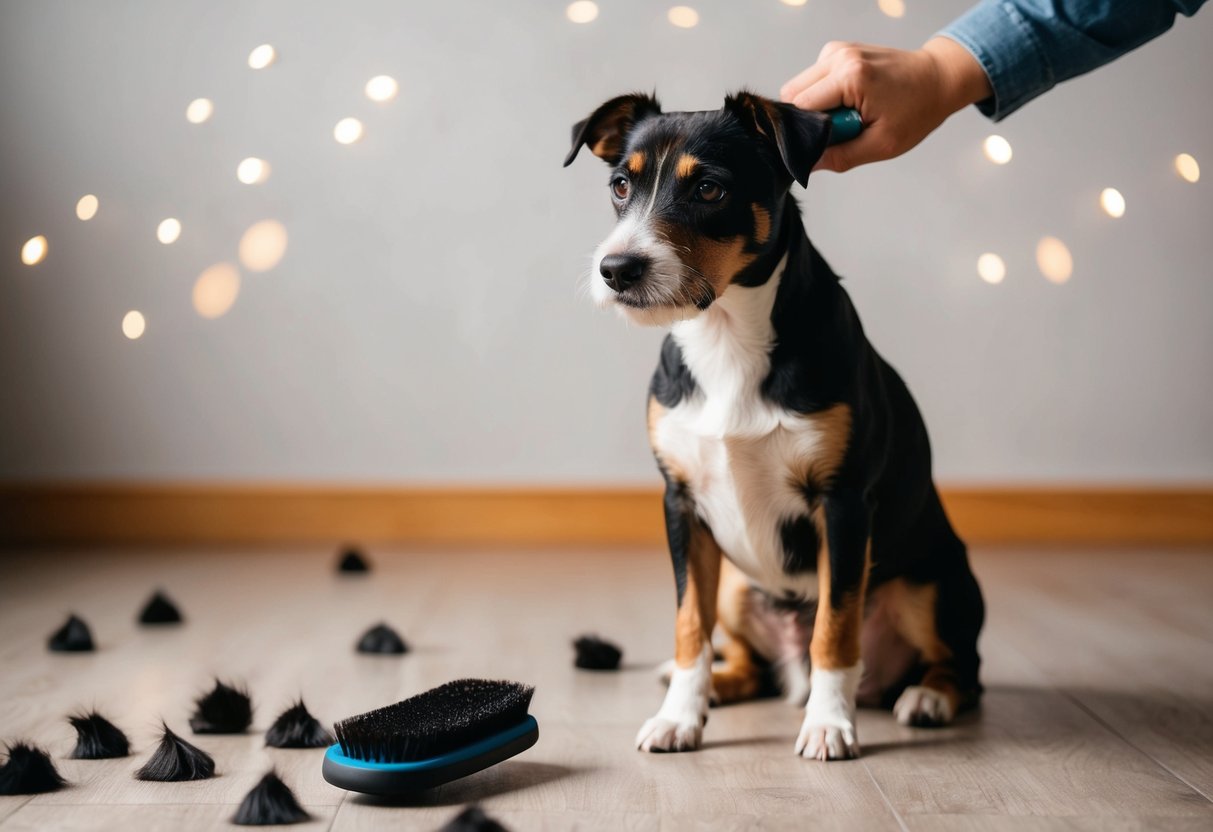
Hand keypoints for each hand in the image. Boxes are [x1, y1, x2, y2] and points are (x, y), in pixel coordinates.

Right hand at [780, 36, 991, 172]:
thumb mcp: (882, 144)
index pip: (798, 108)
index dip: (803, 131)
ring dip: (815, 106)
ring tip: (848, 114)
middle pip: (792, 94)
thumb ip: (840, 156)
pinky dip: (823, 94)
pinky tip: (849, 101)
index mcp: (849, 76)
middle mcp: (839, 56)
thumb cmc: (917, 111)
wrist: (938, 80)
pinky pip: (813, 79)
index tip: (826, 142)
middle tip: (842, 128)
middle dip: (807, 118)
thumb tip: (806, 164)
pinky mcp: (838, 51)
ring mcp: (837, 50)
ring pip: (798, 86)